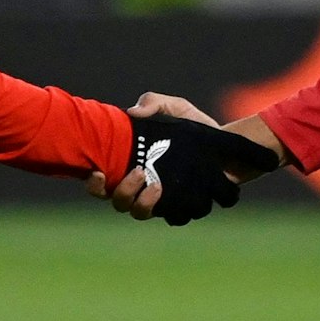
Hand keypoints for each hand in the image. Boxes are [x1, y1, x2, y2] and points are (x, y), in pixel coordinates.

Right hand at [84, 95, 277, 225]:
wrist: (226, 143)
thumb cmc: (193, 124)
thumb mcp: (174, 107)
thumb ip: (154, 102)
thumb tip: (132, 112)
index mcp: (129, 164)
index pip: (101, 182)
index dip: (93, 183)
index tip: (98, 173)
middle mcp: (140, 186)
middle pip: (119, 202)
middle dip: (123, 191)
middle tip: (140, 172)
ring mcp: (160, 199)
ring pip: (140, 213)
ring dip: (143, 203)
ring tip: (157, 186)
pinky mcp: (181, 207)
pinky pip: (171, 218)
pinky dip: (171, 210)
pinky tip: (180, 194)